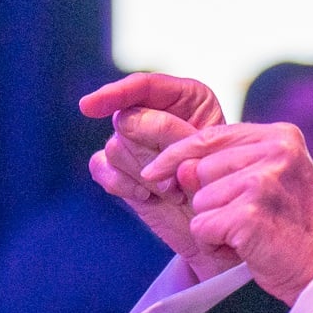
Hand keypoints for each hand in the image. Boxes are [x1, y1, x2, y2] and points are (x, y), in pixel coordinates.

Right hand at [79, 74, 240, 278]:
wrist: (217, 226)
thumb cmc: (223, 188)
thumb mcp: (208, 153)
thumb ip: (172, 134)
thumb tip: (123, 130)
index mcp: (185, 97)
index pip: (143, 86)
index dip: (115, 93)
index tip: (88, 107)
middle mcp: (154, 112)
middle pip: (127, 119)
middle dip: (152, 150)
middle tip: (181, 175)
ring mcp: (133, 141)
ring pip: (115, 146)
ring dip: (146, 175)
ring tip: (175, 191)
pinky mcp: (118, 169)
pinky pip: (101, 167)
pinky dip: (122, 184)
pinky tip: (147, 197)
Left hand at [143, 120, 312, 301]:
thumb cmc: (295, 228)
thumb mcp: (270, 181)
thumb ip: (227, 167)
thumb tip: (178, 168)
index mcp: (280, 137)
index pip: (210, 136)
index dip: (176, 155)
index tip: (153, 171)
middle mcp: (275, 152)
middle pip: (200, 169)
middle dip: (210, 200)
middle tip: (246, 218)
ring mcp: (263, 182)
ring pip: (200, 199)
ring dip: (215, 223)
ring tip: (250, 233)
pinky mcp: (250, 213)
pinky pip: (203, 226)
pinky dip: (215, 243)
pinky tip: (245, 247)